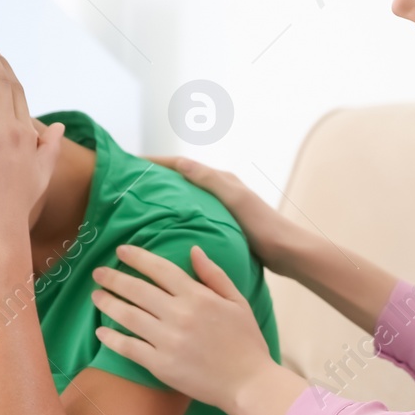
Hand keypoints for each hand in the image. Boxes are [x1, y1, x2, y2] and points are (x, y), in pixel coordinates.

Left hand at [90, 244, 306, 414]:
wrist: (249, 383)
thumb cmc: (246, 341)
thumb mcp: (237, 301)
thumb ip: (214, 275)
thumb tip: (193, 250)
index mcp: (198, 297)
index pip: (160, 269)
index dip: (137, 257)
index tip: (121, 251)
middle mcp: (179, 315)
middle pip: (137, 290)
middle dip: (114, 278)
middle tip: (98, 272)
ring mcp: (167, 341)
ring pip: (128, 316)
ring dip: (107, 303)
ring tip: (96, 296)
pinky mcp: (160, 365)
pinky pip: (128, 347)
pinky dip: (111, 338)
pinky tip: (100, 331)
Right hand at [145, 156, 308, 277]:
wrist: (287, 251)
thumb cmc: (263, 225)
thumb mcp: (235, 199)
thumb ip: (210, 180)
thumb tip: (180, 163)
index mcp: (221, 179)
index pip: (181, 164)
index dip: (156, 162)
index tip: (130, 163)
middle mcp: (220, 189)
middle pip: (180, 178)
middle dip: (156, 178)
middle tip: (127, 184)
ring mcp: (221, 207)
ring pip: (185, 197)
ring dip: (164, 197)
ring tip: (138, 205)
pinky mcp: (223, 225)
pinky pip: (192, 214)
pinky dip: (176, 215)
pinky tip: (164, 228)